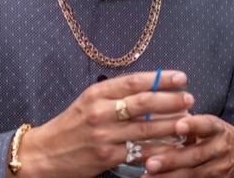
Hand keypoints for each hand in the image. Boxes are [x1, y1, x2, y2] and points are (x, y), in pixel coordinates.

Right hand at [14, 71, 193, 177]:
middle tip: (189, 98)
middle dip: (170, 100)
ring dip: (170, 125)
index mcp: (97, 94)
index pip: (133, 82)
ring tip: (187, 120)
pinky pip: (139, 151)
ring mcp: (103, 135)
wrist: (44, 154)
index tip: (180, 77)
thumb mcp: (88, 102)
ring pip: (145, 128)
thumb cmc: (70, 126)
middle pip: (142, 103)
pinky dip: (159, 148)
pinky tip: (173, 146)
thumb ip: (115, 96)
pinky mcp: (106, 157)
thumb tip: (150, 89)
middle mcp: (100, 112)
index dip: (160, 78)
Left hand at [142, 115, 233, 176]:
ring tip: (148, 176)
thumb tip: (158, 117)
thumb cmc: (219, 138)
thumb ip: (190, 124)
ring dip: (169, 176)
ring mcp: (219, 169)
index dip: (192, 125)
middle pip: (195, 155)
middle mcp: (220, 149)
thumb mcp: (211, 126)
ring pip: (193, 174)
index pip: (206, 125)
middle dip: (171, 160)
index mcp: (217, 129)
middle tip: (150, 162)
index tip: (178, 125)